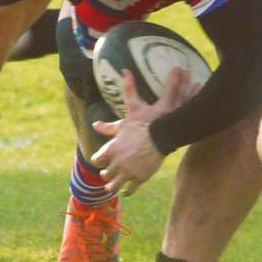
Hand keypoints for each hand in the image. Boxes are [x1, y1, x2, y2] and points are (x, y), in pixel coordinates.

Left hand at [90, 68, 196, 195]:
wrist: (163, 134)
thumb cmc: (148, 121)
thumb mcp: (135, 106)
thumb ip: (129, 89)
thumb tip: (126, 69)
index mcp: (112, 147)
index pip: (98, 158)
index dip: (100, 158)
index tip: (101, 159)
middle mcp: (116, 161)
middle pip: (105, 173)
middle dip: (108, 172)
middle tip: (109, 173)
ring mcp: (127, 171)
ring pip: (114, 183)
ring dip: (114, 183)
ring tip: (115, 185)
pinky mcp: (139, 178)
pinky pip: (129, 190)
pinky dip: (128, 191)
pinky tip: (128, 192)